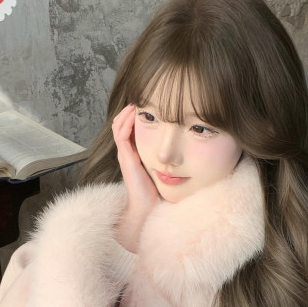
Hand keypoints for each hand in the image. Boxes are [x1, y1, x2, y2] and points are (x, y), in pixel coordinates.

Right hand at [112, 104, 158, 250]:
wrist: (147, 209)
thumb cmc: (157, 193)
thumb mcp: (165, 170)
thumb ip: (171, 159)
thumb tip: (188, 150)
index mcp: (136, 153)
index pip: (132, 128)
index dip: (138, 115)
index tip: (150, 103)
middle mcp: (128, 151)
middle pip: (123, 124)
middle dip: (131, 110)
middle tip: (142, 97)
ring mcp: (125, 154)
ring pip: (119, 126)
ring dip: (127, 112)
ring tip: (137, 101)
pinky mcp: (125, 157)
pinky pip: (121, 134)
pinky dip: (126, 122)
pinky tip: (134, 113)